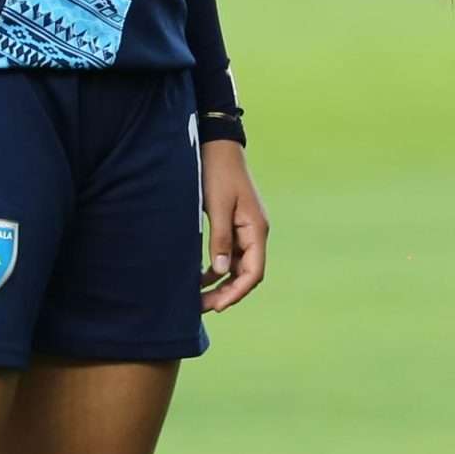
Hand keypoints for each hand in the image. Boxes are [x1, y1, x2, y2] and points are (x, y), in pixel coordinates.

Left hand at [198, 139, 268, 310]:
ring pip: (236, 266)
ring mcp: (245, 230)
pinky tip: (200, 276)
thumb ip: (220, 239)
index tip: (218, 306)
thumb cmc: (218, 172)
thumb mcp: (217, 206)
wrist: (218, 146)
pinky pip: (229, 254)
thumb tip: (221, 272)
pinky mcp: (234, 225)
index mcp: (256, 229)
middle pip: (246, 273)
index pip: (254, 272)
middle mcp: (255, 233)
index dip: (237, 292)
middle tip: (203, 307)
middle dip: (227, 292)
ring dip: (220, 283)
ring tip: (198, 297)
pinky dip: (217, 268)